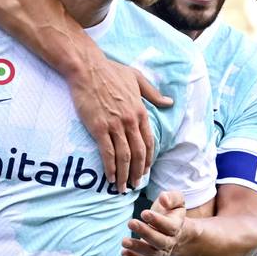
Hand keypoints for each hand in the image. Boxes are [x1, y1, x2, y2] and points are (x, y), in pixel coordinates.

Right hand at [69, 50, 172, 192]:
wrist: (87, 68)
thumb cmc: (110, 71)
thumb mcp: (137, 79)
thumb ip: (153, 93)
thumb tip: (169, 102)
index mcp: (141, 111)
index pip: (148, 141)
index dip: (147, 159)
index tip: (144, 170)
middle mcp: (130, 121)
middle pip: (138, 153)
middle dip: (137, 172)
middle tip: (135, 184)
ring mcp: (115, 125)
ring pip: (124, 157)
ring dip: (124, 175)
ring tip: (122, 187)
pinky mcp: (99, 128)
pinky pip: (107, 153)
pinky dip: (110, 168)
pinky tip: (110, 178)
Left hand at [123, 191, 185, 255]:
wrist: (175, 230)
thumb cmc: (171, 212)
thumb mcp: (177, 200)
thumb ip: (172, 197)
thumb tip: (163, 199)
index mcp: (177, 226)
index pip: (170, 227)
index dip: (157, 220)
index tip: (144, 213)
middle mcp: (171, 241)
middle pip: (161, 242)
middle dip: (146, 233)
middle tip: (131, 223)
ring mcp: (163, 252)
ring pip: (153, 254)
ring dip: (138, 248)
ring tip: (124, 241)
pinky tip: (124, 253)